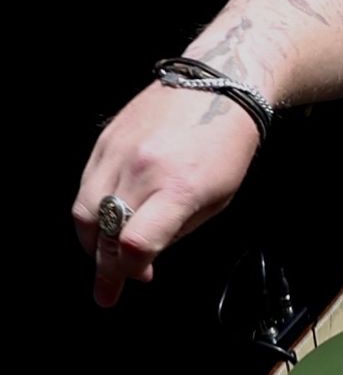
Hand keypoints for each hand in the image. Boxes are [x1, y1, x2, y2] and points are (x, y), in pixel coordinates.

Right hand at [74, 78, 263, 306]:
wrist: (218, 86)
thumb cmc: (226, 146)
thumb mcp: (216, 200)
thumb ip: (175, 231)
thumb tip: (143, 258)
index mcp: (177, 189)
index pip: (135, 243)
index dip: (130, 270)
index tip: (137, 279)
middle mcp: (141, 170)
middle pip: (102, 231)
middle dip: (104, 266)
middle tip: (108, 288)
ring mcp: (118, 152)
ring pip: (84, 210)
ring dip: (91, 241)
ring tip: (104, 256)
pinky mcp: (105, 140)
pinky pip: (85, 185)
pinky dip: (90, 210)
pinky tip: (104, 221)